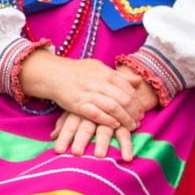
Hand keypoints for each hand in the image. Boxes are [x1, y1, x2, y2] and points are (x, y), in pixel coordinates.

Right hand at [18, 52, 152, 129]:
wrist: (53, 74)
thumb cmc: (77, 71)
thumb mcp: (99, 68)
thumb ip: (118, 76)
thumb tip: (138, 80)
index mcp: (106, 73)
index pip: (128, 88)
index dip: (137, 101)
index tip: (141, 110)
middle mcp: (99, 83)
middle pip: (123, 99)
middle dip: (134, 112)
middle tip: (139, 120)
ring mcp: (88, 94)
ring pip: (113, 107)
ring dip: (124, 118)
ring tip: (131, 126)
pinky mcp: (78, 104)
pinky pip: (96, 114)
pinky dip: (107, 120)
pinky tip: (115, 126)